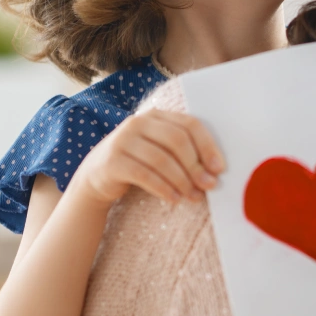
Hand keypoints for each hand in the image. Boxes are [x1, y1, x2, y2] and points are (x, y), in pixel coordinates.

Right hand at [70, 110, 224, 205]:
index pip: (188, 124)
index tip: (219, 168)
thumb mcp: (159, 150)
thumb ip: (182, 152)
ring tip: (194, 197)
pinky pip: (144, 175)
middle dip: (196, 165)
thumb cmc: (138, 164)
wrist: (96, 177)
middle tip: (209, 185)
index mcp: (155, 115)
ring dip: (182, 181)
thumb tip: (214, 172)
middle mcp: (138, 123)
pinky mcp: (112, 162)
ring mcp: (122, 140)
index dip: (207, 146)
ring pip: (161, 159)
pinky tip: (174, 199)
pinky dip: (163, 188)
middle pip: (176, 140)